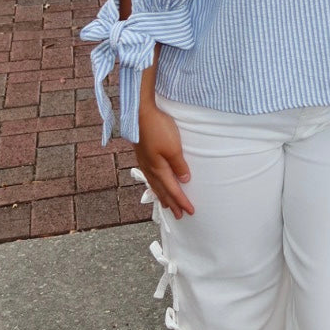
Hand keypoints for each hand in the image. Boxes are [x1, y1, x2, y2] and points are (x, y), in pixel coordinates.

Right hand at [136, 100, 193, 217]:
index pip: (173, 190)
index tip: (190, 211)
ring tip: (167, 205)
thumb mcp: (174, 147)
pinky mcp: (142, 155)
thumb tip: (184, 180)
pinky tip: (155, 184)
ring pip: (154, 185)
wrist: (140, 113)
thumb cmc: (158, 128)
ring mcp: (145, 162)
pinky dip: (155, 185)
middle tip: (179, 216)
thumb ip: (179, 165)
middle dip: (172, 203)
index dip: (182, 201)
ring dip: (162, 196)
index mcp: (158, 169)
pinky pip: (150, 177)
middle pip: (162, 191)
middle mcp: (150, 169)